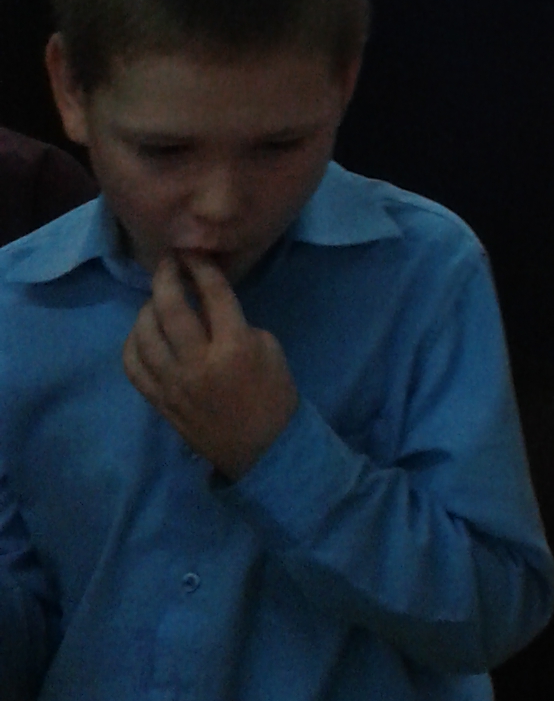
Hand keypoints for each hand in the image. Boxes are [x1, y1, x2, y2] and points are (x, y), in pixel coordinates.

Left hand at [122, 253, 298, 479]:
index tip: (194, 251)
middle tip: (168, 263)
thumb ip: (236, 323)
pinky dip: (133, 342)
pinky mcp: (159, 401)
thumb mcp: (269, 348)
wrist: (262, 449)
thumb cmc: (273, 394)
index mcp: (234, 346)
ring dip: (148, 307)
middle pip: (170, 308)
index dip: (201, 266)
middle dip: (166, 277)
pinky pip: (133, 365)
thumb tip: (207, 307)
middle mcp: (198, 363)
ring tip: (157, 298)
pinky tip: (143, 332)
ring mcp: (173, 384)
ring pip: (144, 334)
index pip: (212, 293)